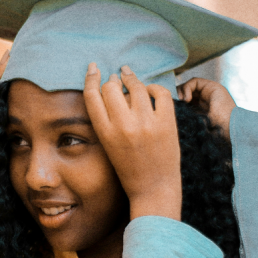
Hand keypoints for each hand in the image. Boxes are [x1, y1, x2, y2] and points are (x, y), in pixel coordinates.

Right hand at [83, 63, 181, 220]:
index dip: (91, 78)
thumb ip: (107, 119)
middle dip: (113, 80)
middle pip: (111, 87)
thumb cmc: (130, 168)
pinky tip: (151, 91)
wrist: (154, 188)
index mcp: (105, 133)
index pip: (92, 96)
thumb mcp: (109, 145)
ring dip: (132, 79)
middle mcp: (123, 126)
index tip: (94, 68)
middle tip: (117, 77)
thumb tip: (111, 86)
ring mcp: (146, 124)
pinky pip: (160, 93)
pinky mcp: (166, 123)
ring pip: (135, 86)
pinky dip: (154, 88)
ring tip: (130, 76)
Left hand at [176, 77, 235, 136]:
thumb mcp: (192, 125)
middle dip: (176, 96)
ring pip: (188, 85)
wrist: (228, 129)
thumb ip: (183, 117)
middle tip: (173, 104)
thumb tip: (167, 113)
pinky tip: (187, 99)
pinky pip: (194, 81)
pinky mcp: (213, 86)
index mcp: (200, 111)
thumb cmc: (212, 133)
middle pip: (184, 92)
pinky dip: (186, 88)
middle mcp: (204, 100)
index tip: (170, 109)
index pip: (183, 102)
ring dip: (181, 91)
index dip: (175, 103)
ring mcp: (209, 92)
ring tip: (181, 102)